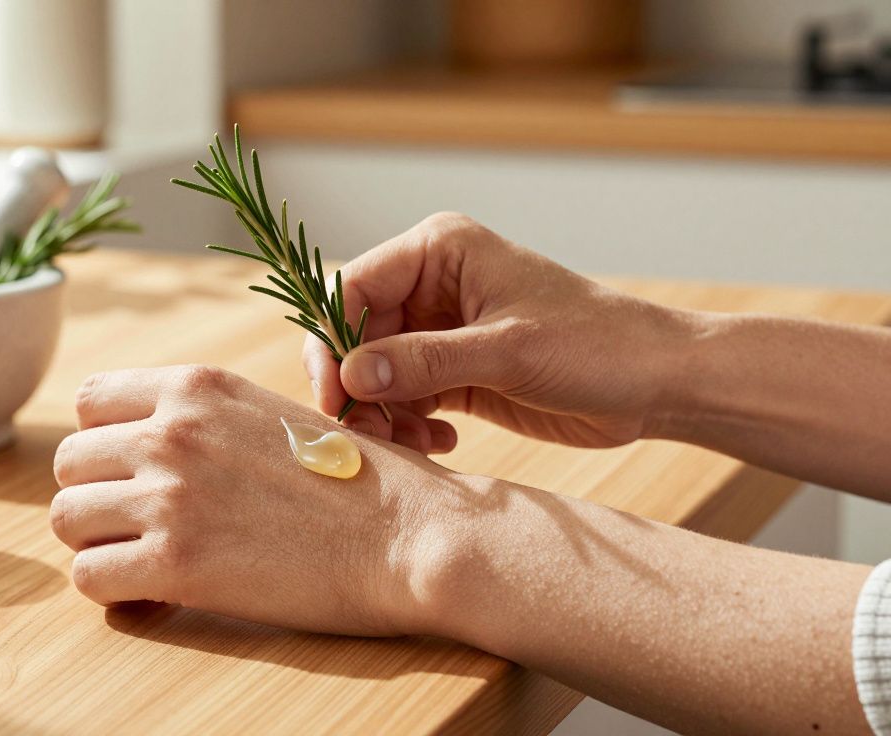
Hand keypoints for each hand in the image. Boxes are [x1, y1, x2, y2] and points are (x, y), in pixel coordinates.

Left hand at [50, 364, 467, 635]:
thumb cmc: (358, 481)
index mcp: (195, 387)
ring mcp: (169, 495)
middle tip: (138, 527)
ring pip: (67, 518)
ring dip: (100, 544)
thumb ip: (206, 420)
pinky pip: (89, 577)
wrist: (410, 534)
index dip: (105, 443)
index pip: (89, 401)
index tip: (132, 474)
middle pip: (69, 462)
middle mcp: (171, 430)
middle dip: (98, 497)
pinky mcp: (176, 562)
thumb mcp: (271, 415)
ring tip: (144, 561)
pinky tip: (155, 593)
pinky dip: (115, 591)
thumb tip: (148, 447)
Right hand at [303, 212, 696, 451]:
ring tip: (413, 445)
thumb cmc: (596, 345)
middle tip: (368, 435)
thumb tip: (353, 375)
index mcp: (438, 251)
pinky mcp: (455, 372)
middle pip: (356, 336)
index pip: (353, 288)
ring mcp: (440, 331)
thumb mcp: (507, 350)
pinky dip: (409, 426)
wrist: (657, 383)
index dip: (333, 340)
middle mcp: (431, 285)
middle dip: (357, 388)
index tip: (336, 394)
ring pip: (376, 374)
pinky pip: (404, 399)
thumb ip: (425, 361)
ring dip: (383, 415)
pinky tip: (441, 444)